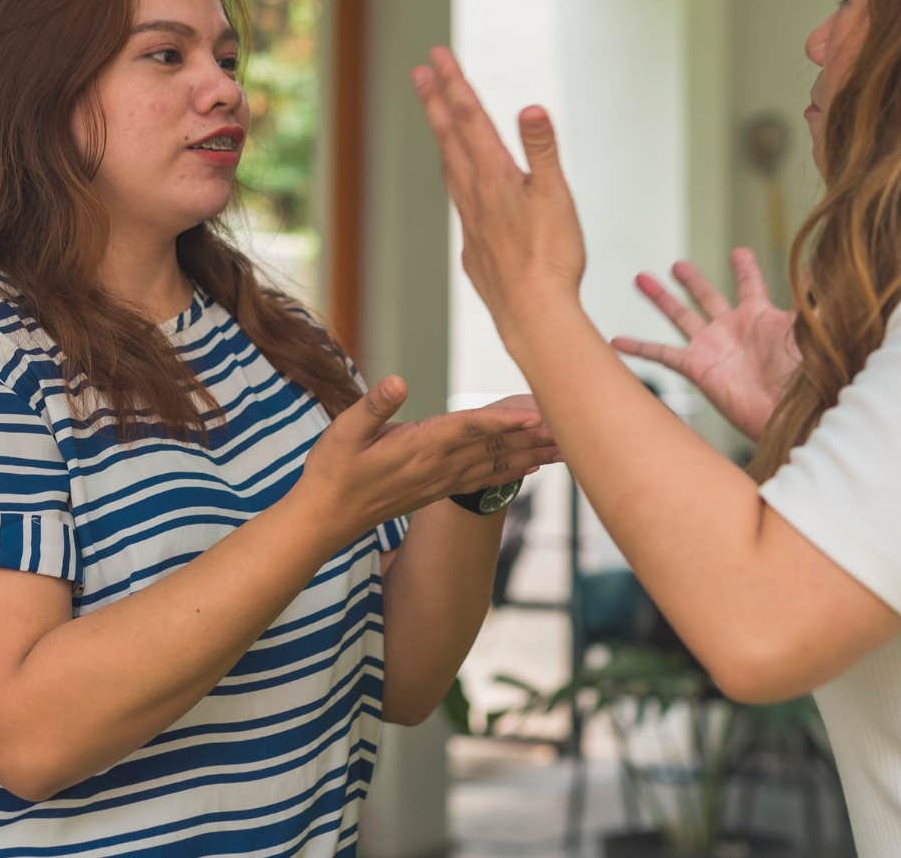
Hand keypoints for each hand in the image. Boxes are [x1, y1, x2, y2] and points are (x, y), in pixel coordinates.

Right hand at [294, 377, 558, 545]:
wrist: (324, 520)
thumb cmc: (330, 472)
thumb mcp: (341, 433)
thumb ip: (373, 407)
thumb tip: (397, 381)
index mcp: (418, 447)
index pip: (469, 428)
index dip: (504, 419)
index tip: (537, 413)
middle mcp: (437, 466)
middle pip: (495, 446)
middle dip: (535, 434)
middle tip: (576, 424)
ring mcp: (440, 481)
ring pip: (497, 464)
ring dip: (533, 453)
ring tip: (569, 445)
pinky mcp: (438, 490)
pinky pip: (485, 479)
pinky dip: (512, 471)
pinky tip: (533, 467)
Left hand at [413, 47, 586, 335]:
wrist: (532, 314)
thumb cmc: (551, 257)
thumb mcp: (555, 197)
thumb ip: (542, 151)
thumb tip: (530, 107)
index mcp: (495, 176)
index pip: (471, 119)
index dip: (454, 84)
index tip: (437, 56)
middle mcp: (474, 194)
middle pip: (450, 139)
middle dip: (437, 101)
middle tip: (420, 72)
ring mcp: (470, 222)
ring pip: (450, 169)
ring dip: (442, 137)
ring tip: (435, 117)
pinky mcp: (474, 248)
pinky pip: (459, 202)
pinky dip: (455, 179)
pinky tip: (460, 185)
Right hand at [612, 247, 799, 441]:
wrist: (789, 415)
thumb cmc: (804, 377)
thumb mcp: (809, 332)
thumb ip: (811, 304)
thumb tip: (819, 271)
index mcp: (760, 317)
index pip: (750, 285)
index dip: (745, 268)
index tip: (739, 252)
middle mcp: (732, 329)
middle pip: (707, 296)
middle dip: (692, 279)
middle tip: (678, 265)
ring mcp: (712, 347)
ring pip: (679, 316)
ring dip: (660, 298)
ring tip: (642, 279)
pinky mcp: (697, 368)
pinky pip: (662, 354)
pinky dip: (639, 347)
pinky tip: (617, 340)